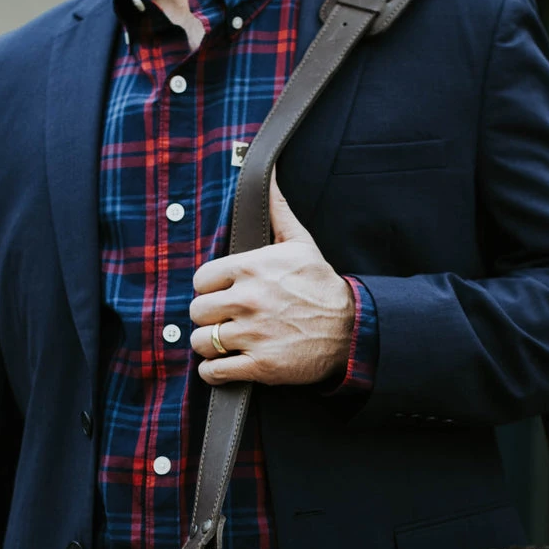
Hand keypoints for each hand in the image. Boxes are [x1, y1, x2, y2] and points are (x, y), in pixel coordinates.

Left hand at [190, 167, 354, 385]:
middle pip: (197, 312)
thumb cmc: (321, 286)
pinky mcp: (260, 366)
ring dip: (209, 346)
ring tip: (225, 344)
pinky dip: (214, 373)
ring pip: (201, 342)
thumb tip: (268, 175)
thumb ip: (277, 211)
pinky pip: (214, 372)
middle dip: (208, 318)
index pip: (200, 280)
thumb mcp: (301, 242)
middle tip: (224, 321)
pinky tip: (226, 366)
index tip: (221, 296)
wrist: (351, 329)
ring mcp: (253, 334)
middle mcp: (248, 300)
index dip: (209, 290)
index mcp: (251, 268)